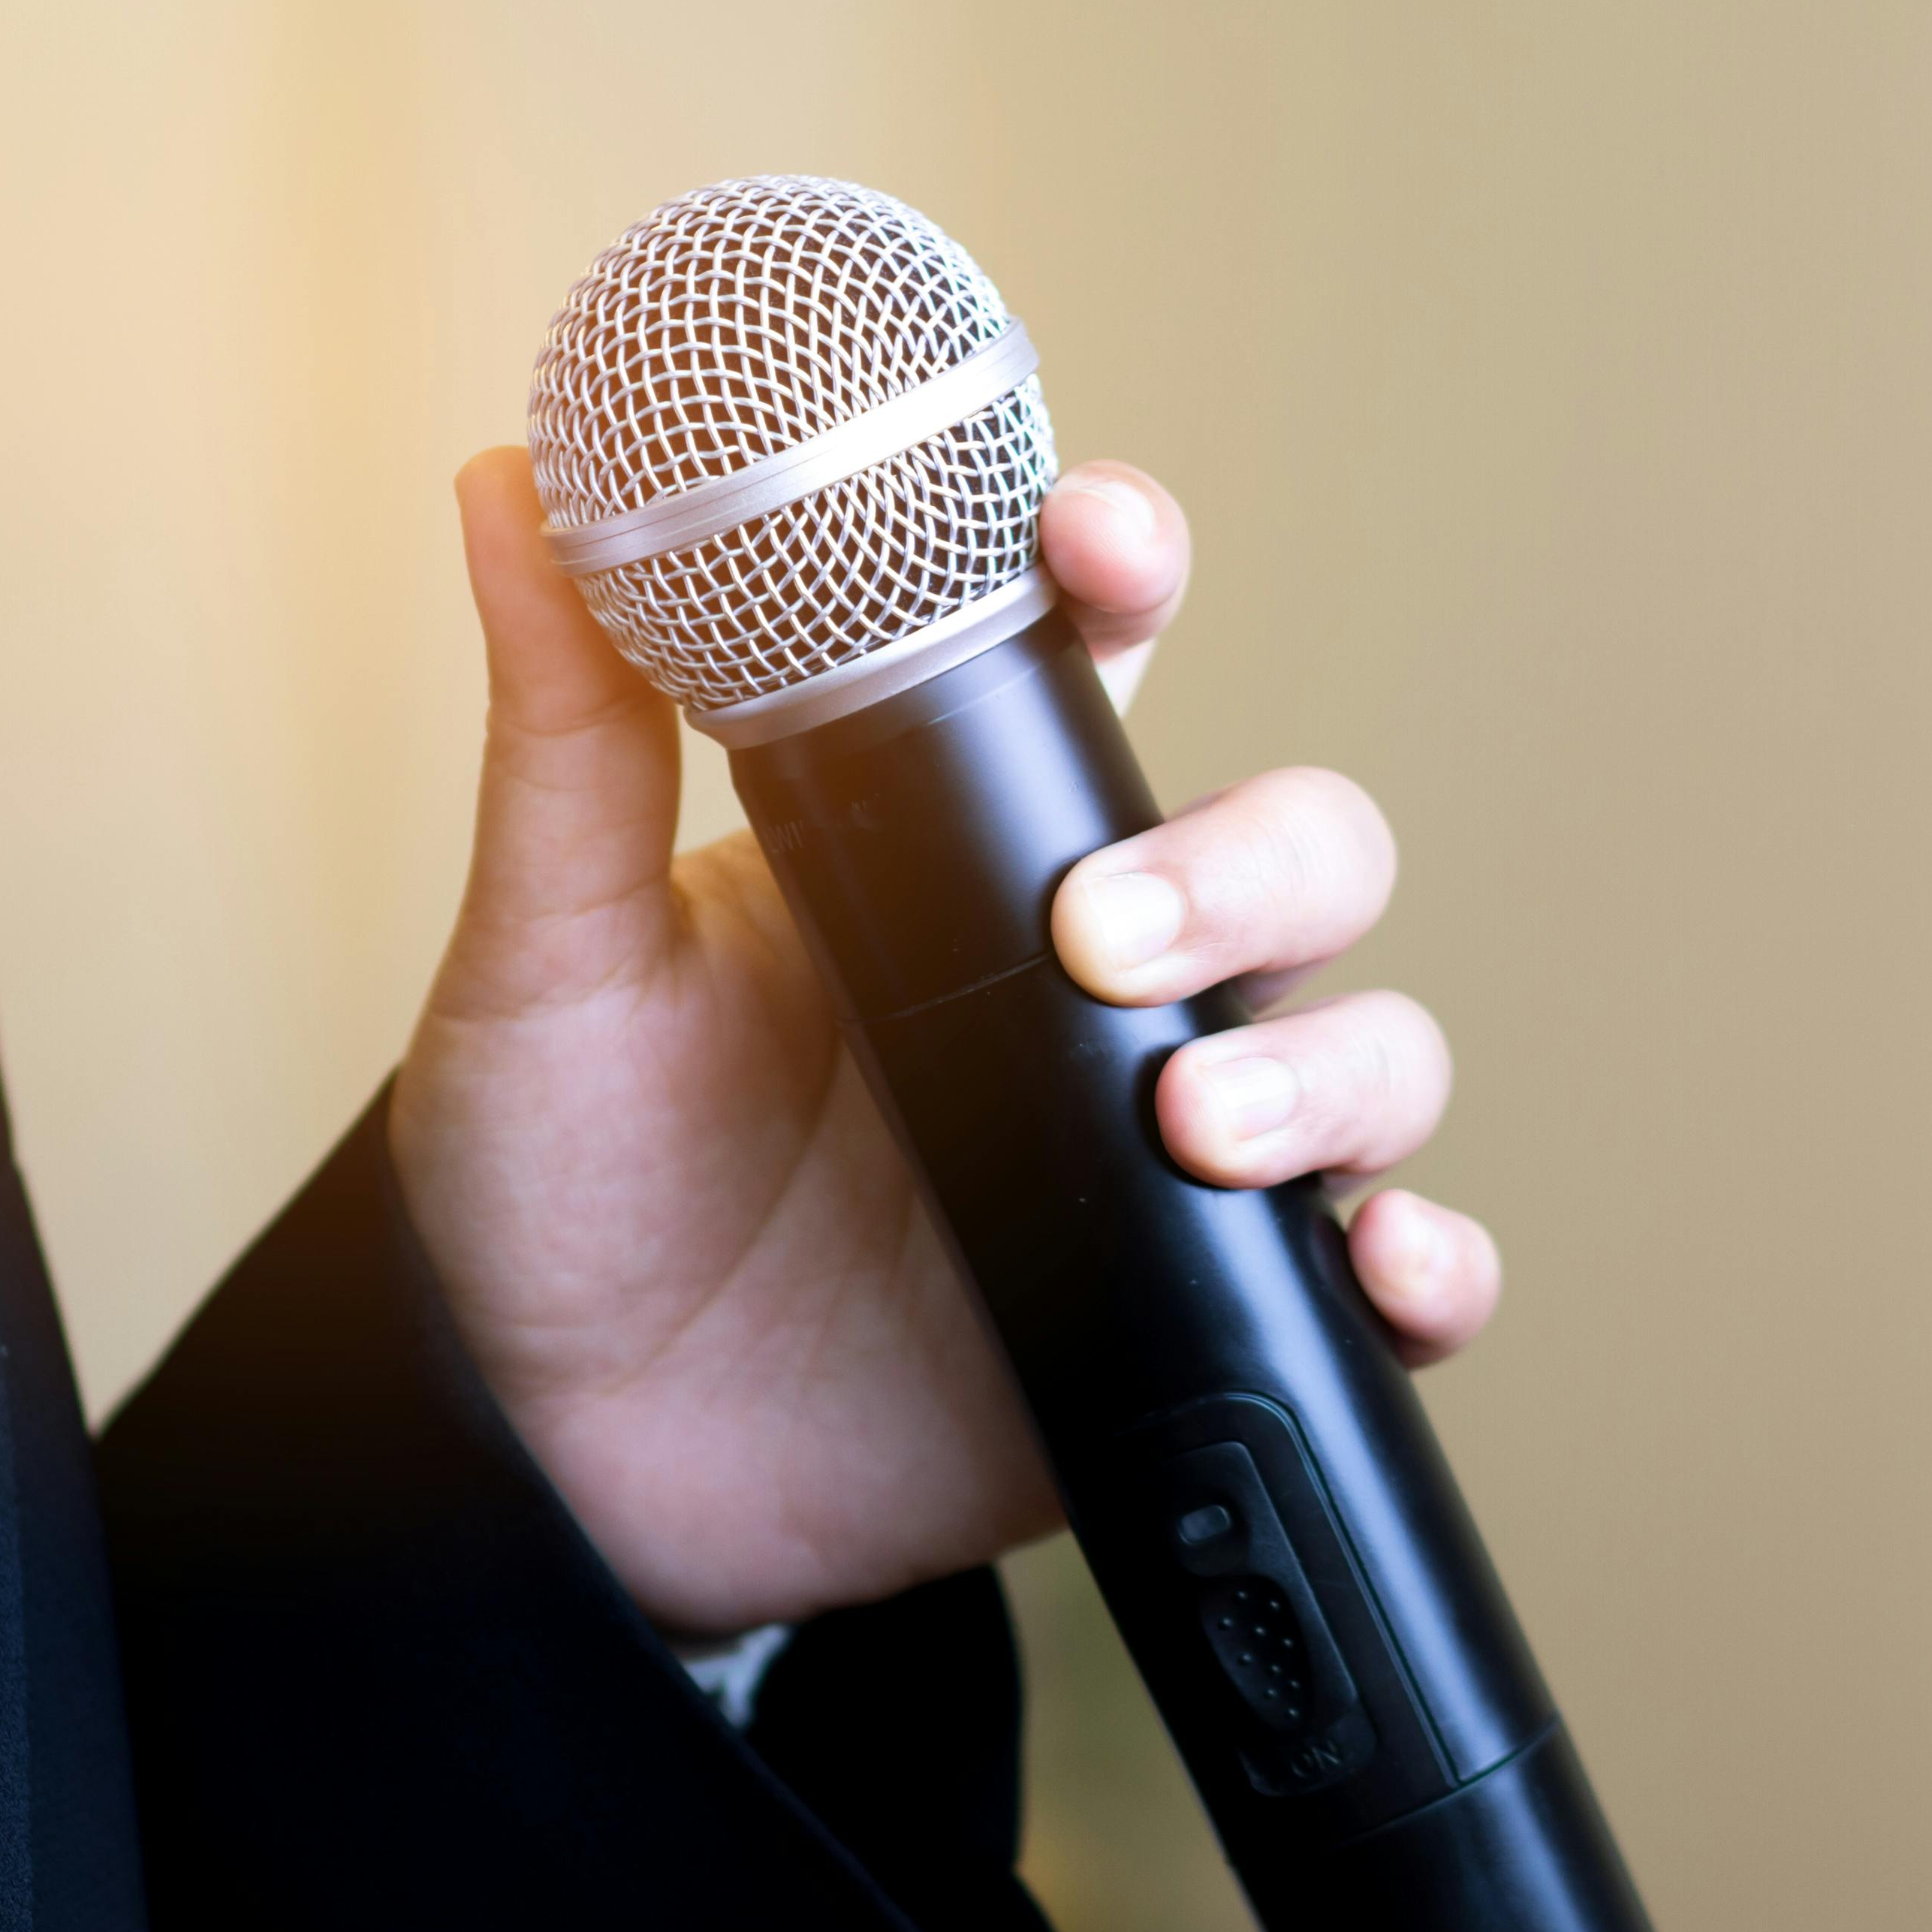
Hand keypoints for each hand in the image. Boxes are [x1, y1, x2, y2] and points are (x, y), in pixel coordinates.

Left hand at [389, 454, 1502, 1638]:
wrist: (562, 1444)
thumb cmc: (563, 1178)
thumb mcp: (552, 953)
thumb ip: (562, 738)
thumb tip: (501, 487)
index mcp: (945, 854)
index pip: (1091, 666)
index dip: (1131, 570)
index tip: (1092, 538)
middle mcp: (1081, 984)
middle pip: (1290, 850)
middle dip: (1252, 863)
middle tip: (1099, 932)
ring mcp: (1150, 1150)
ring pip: (1369, 1046)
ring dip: (1330, 1065)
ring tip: (1189, 1121)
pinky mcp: (1184, 1318)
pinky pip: (1377, 1287)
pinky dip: (1430, 1269)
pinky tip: (1379, 1267)